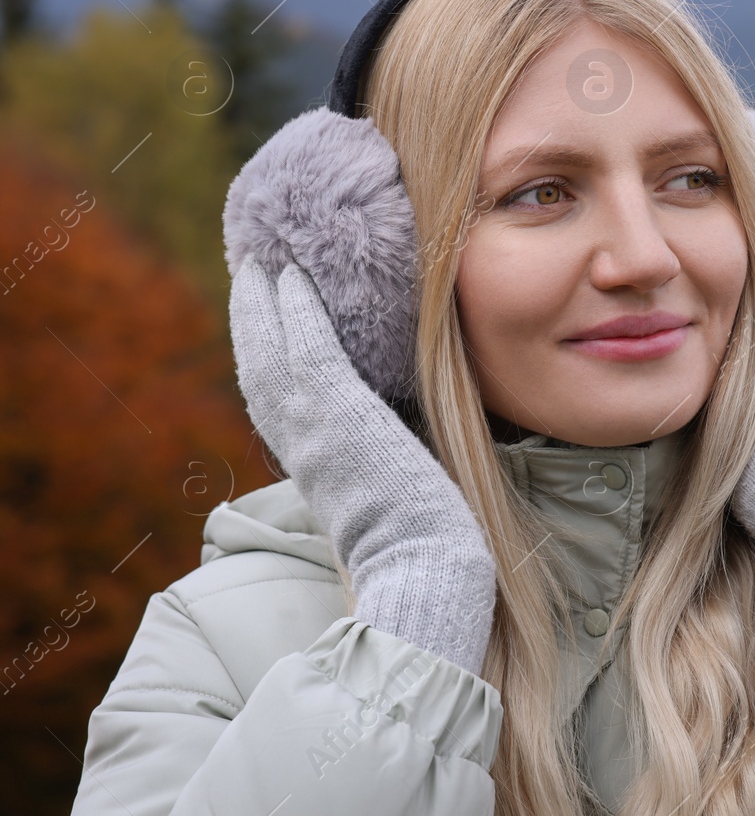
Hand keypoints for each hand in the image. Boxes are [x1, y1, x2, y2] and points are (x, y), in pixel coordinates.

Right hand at [229, 256, 496, 674]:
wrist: (426, 572)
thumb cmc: (426, 544)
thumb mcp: (393, 492)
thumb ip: (386, 457)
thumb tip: (407, 427)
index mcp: (315, 467)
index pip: (278, 401)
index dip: (266, 356)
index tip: (265, 316)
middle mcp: (304, 447)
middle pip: (260, 369)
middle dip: (252, 319)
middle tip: (250, 269)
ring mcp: (317, 433)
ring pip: (272, 353)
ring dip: (263, 302)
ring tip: (262, 260)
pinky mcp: (341, 421)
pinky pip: (310, 353)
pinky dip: (296, 313)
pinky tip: (292, 276)